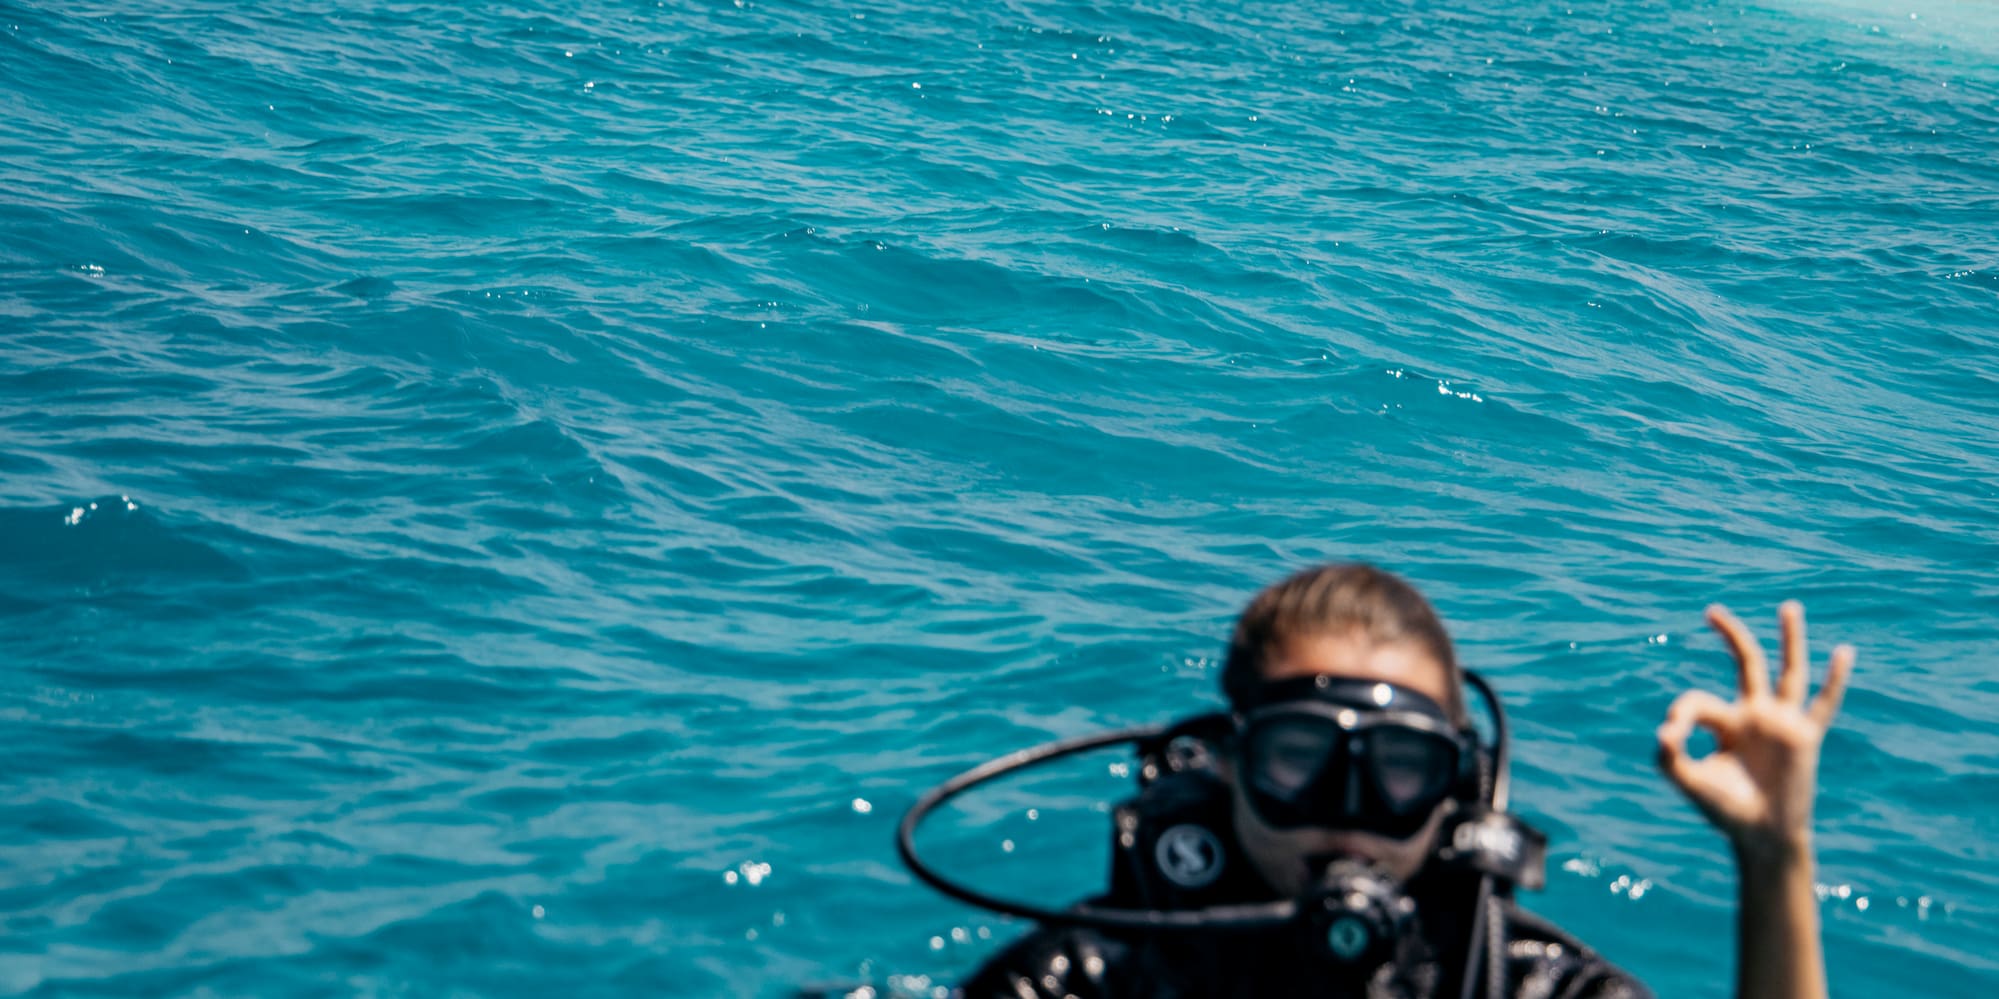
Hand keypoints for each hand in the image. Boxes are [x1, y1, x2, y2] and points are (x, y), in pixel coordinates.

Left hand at [1656, 602, 1854, 857]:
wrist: (1762, 835)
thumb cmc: (1724, 810)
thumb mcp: (1690, 783)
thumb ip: (1668, 758)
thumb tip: (1663, 729)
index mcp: (1723, 723)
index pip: (1697, 700)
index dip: (1681, 712)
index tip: (1669, 737)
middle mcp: (1753, 715)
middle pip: (1746, 664)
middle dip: (1730, 636)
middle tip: (1711, 610)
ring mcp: (1781, 723)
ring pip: (1788, 672)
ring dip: (1789, 640)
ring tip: (1788, 607)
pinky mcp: (1806, 737)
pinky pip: (1824, 702)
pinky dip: (1835, 678)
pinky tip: (1844, 653)